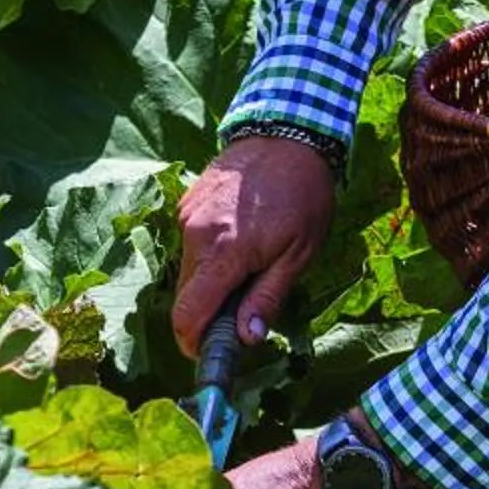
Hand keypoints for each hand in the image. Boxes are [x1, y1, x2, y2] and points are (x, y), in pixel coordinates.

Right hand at [173, 137, 336, 360]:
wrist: (286, 134)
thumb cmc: (303, 196)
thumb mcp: (299, 254)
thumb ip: (267, 297)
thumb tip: (246, 337)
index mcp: (224, 253)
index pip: (188, 314)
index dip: (192, 343)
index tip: (209, 354)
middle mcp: (196, 235)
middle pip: (186, 296)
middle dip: (206, 315)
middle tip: (240, 315)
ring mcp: (187, 217)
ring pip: (187, 271)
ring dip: (209, 284)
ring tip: (247, 270)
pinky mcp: (186, 204)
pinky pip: (190, 245)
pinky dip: (207, 256)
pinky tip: (238, 242)